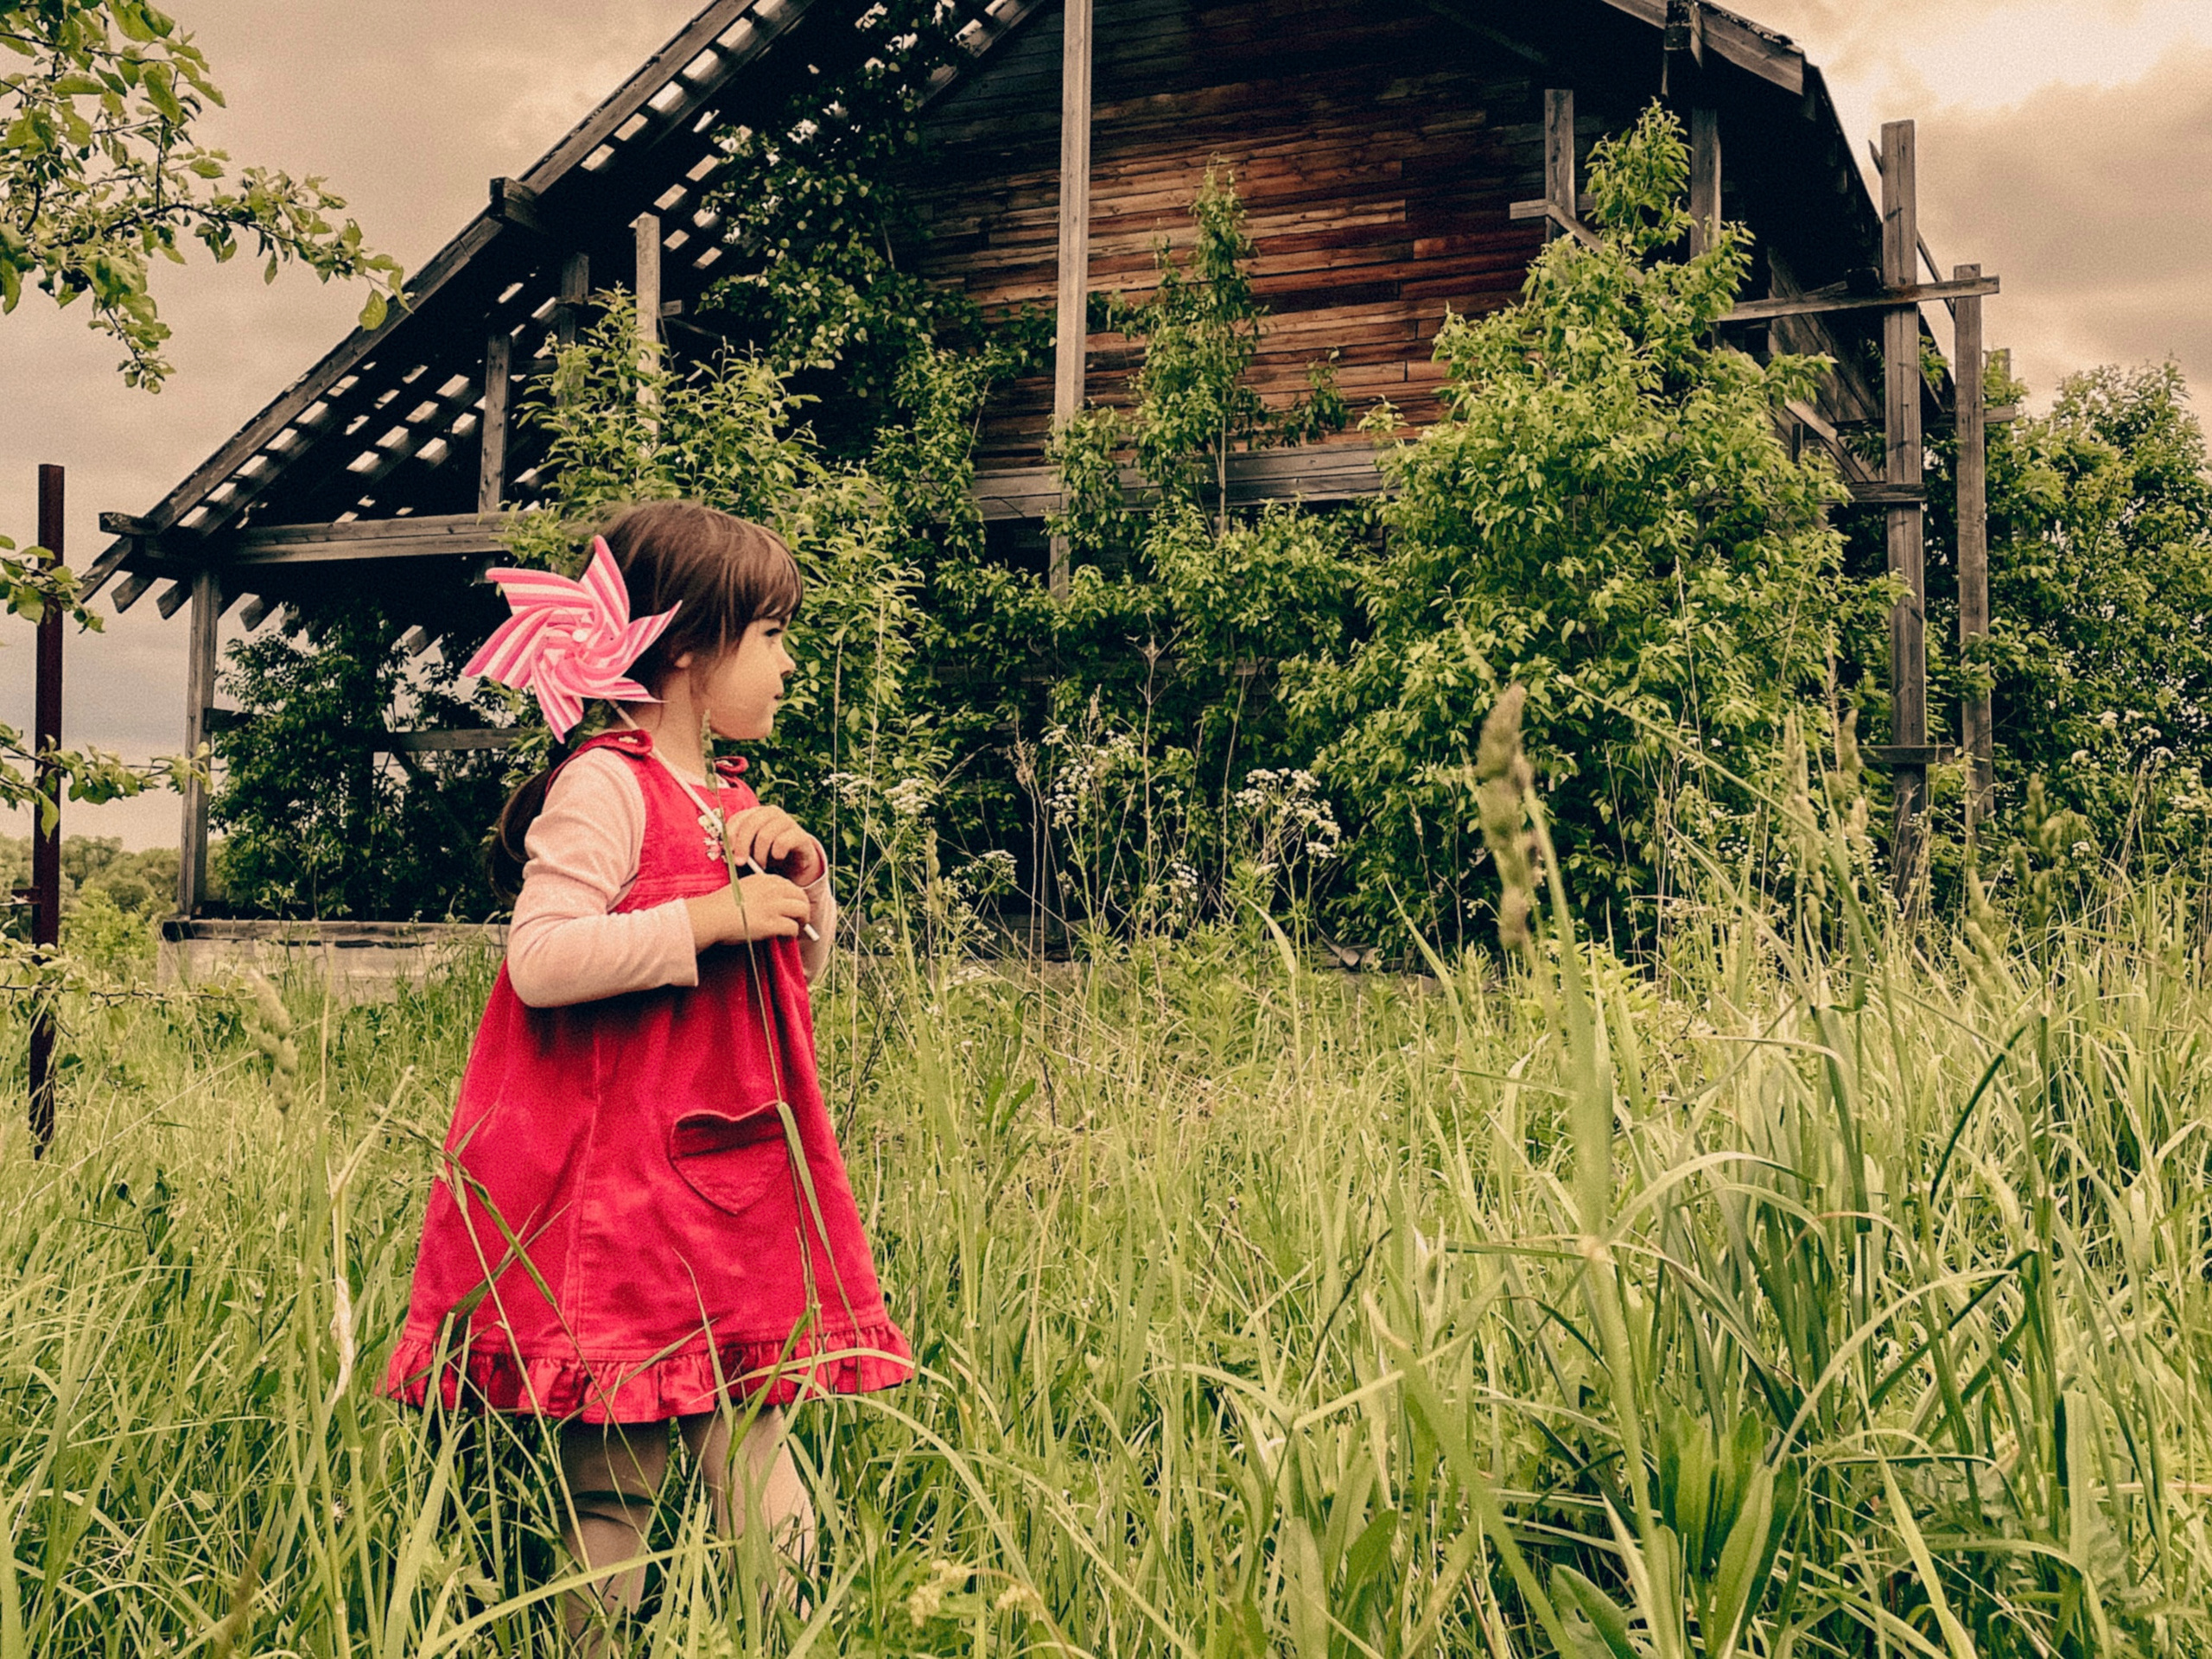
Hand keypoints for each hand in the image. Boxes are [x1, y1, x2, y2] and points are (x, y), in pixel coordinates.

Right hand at [686, 873, 811, 949]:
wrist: (710, 917)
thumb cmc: (720, 906)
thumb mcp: (741, 889)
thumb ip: (757, 891)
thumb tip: (772, 903)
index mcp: (764, 879)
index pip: (789, 886)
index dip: (794, 898)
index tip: (792, 907)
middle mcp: (772, 889)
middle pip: (801, 896)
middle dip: (803, 908)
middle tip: (800, 919)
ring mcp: (773, 906)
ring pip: (802, 910)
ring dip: (802, 920)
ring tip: (798, 928)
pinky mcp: (771, 924)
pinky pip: (793, 928)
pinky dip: (793, 933)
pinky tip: (786, 936)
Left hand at [721, 804, 824, 885]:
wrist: (796, 864)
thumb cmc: (767, 857)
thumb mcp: (749, 853)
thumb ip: (736, 849)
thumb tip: (718, 850)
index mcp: (756, 814)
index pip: (739, 818)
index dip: (730, 834)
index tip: (727, 851)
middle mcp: (771, 813)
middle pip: (751, 824)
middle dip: (742, 845)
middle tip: (740, 863)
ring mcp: (787, 822)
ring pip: (766, 835)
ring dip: (760, 854)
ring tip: (761, 866)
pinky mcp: (800, 834)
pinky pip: (783, 842)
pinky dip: (777, 854)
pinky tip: (778, 858)